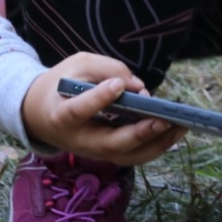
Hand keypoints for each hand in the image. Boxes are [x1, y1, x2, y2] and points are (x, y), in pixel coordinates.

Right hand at [21, 52, 186, 165]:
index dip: (98, 99)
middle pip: (111, 143)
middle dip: (140, 133)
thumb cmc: (61, 86)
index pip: (78, 111)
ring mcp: (94, 152)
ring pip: (128, 156)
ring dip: (157, 144)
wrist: (41, 114)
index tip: (118, 85)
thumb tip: (137, 86)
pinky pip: (134, 156)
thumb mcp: (76, 65)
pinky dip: (156, 146)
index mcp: (61, 115)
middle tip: (165, 119)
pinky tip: (174, 131)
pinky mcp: (108, 155)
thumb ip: (105, 68)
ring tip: (180, 126)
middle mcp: (79, 140)